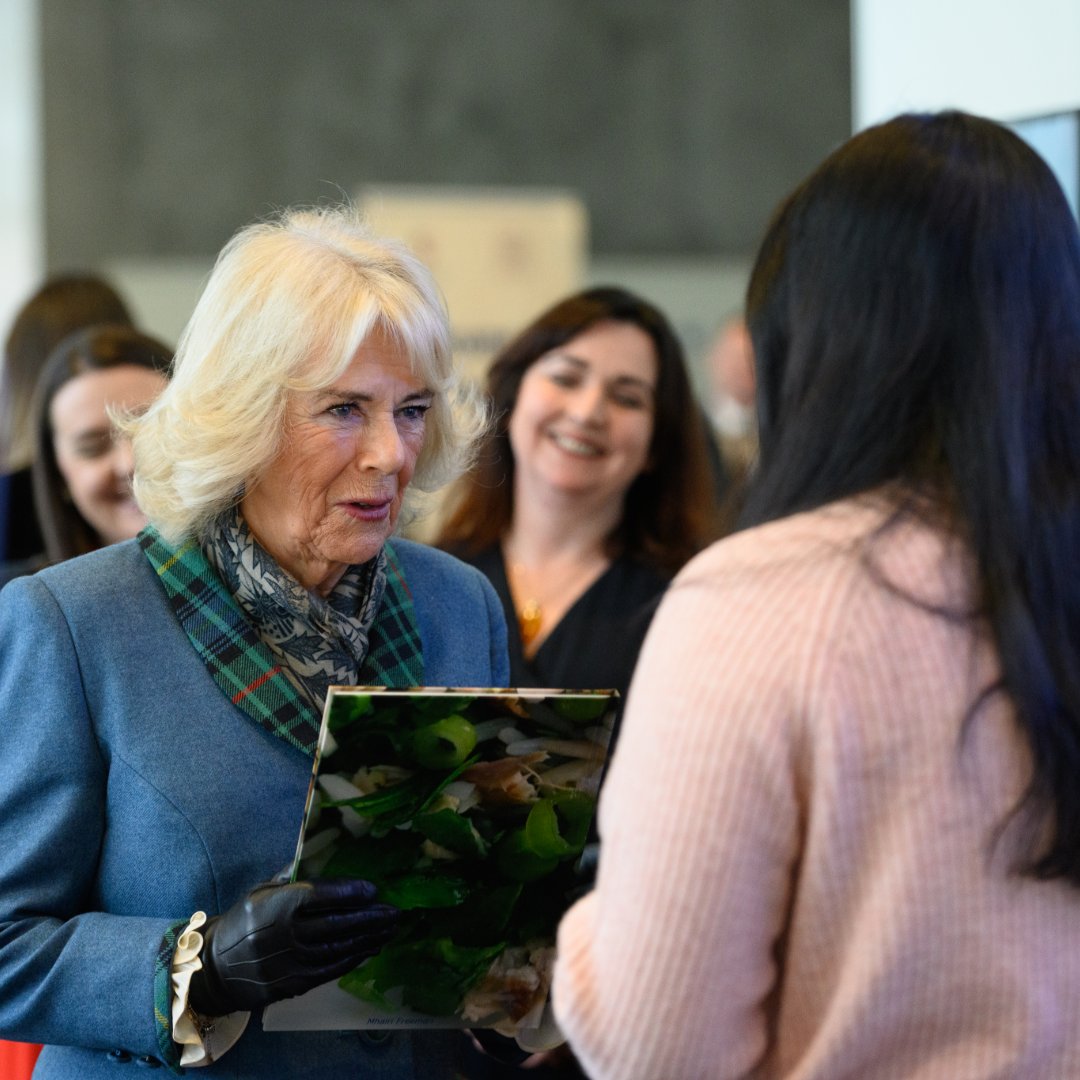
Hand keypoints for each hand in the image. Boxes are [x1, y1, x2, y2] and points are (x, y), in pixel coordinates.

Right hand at [189, 878, 397, 1015]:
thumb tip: (320, 852)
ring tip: (390, 928)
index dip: (349, 892)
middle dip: (369, 918)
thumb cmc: (243, 922)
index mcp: (275, 906)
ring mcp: (290, 963)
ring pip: (338, 949)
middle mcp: (284, 935)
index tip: (373, 889)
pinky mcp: (294, 984)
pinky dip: (354, 958)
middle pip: (335, 924)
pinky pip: (331, 970)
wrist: (216, 969)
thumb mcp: (261, 891)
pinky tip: (370, 948)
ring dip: (368, 939)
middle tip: (394, 912)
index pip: (319, 896)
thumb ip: (291, 876)